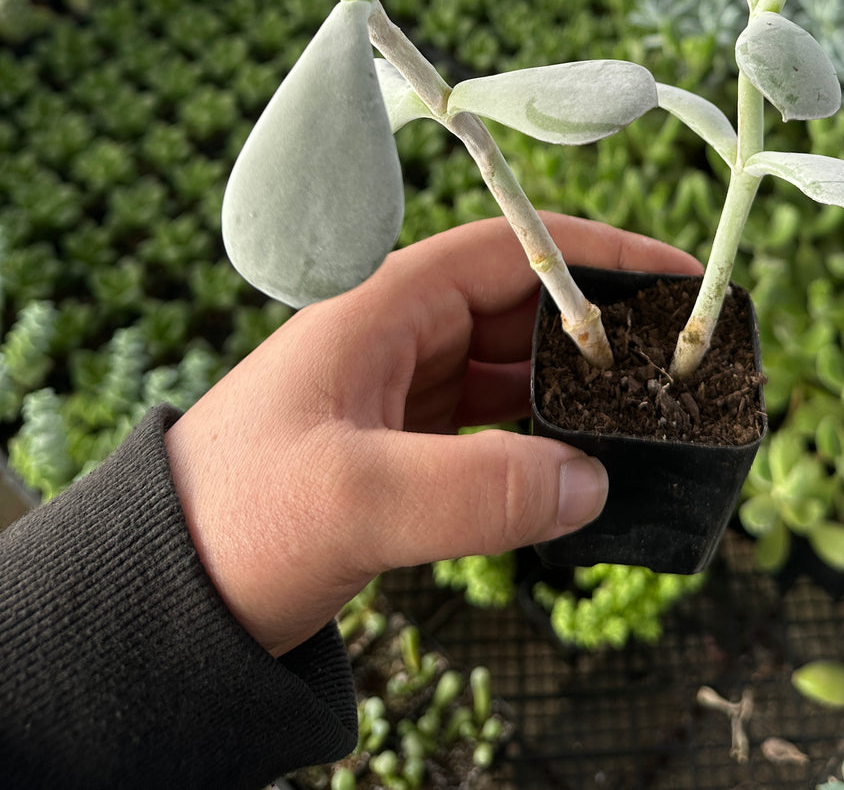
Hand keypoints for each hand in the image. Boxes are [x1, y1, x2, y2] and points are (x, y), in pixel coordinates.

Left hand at [165, 214, 700, 656]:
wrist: (156, 601)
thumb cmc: (233, 520)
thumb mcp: (356, 498)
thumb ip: (476, 489)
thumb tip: (590, 481)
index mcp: (381, 308)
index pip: (509, 250)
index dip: (597, 253)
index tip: (675, 273)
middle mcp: (395, 337)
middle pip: (521, 306)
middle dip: (601, 327)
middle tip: (680, 357)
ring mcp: (398, 394)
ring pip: (512, 369)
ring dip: (576, 388)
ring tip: (649, 412)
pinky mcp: (398, 449)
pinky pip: (492, 425)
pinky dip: (541, 438)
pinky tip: (581, 467)